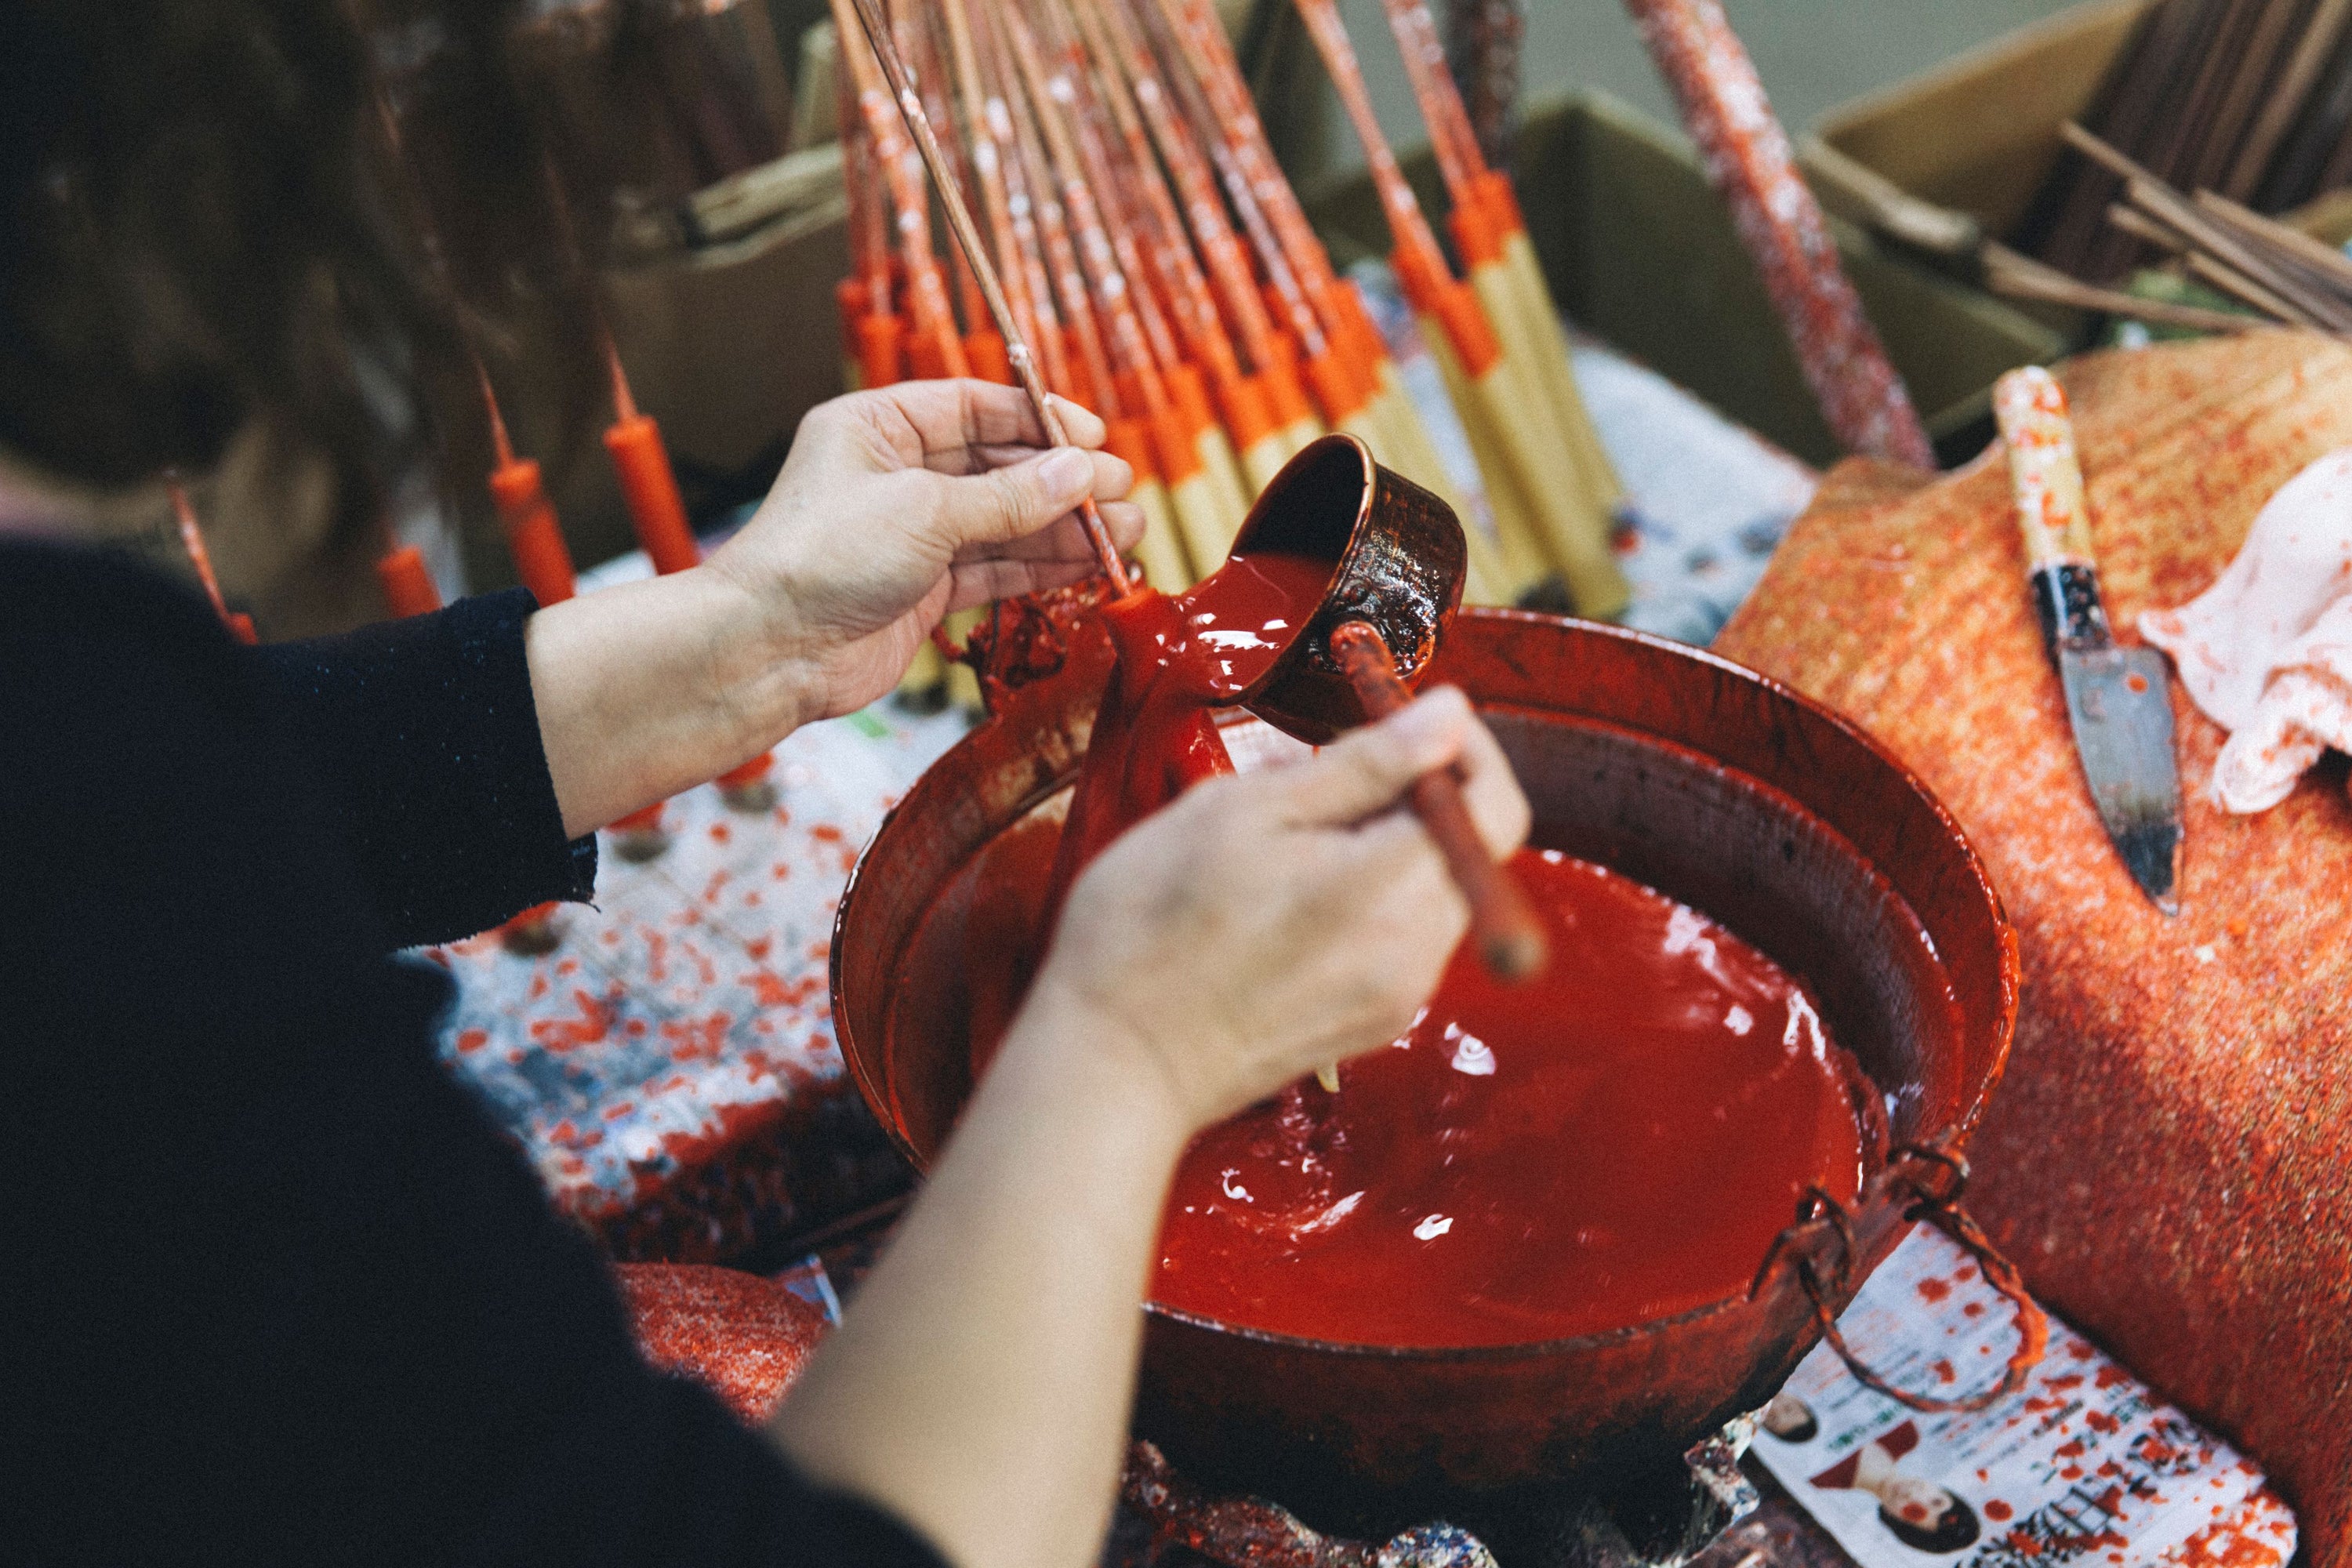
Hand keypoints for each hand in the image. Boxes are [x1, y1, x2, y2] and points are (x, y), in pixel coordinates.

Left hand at [707, 379, 1141, 721]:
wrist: (770, 649)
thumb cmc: (823, 558)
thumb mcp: (926, 511)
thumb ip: (1010, 496)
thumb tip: (1082, 473)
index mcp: (878, 426)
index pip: (973, 407)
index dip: (1037, 420)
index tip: (1094, 440)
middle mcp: (896, 474)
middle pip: (997, 466)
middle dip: (1062, 482)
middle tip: (1123, 492)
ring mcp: (911, 533)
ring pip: (1004, 522)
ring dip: (1063, 528)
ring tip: (1126, 533)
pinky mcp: (923, 587)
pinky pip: (994, 567)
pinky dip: (1040, 567)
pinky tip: (1087, 563)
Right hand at [1016, 687, 1531, 1132]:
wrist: (1114, 1062)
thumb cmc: (1150, 932)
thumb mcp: (1243, 811)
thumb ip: (1363, 762)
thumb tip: (1446, 715)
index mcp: (1385, 887)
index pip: (1493, 806)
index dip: (1466, 750)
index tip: (1416, 723)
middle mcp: (1413, 951)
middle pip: (1467, 848)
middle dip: (1415, 796)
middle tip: (1327, 777)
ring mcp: (1398, 994)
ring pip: (1432, 889)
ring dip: (1385, 847)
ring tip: (1290, 843)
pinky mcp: (1375, 1020)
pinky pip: (1401, 935)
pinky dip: (1367, 898)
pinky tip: (1289, 897)